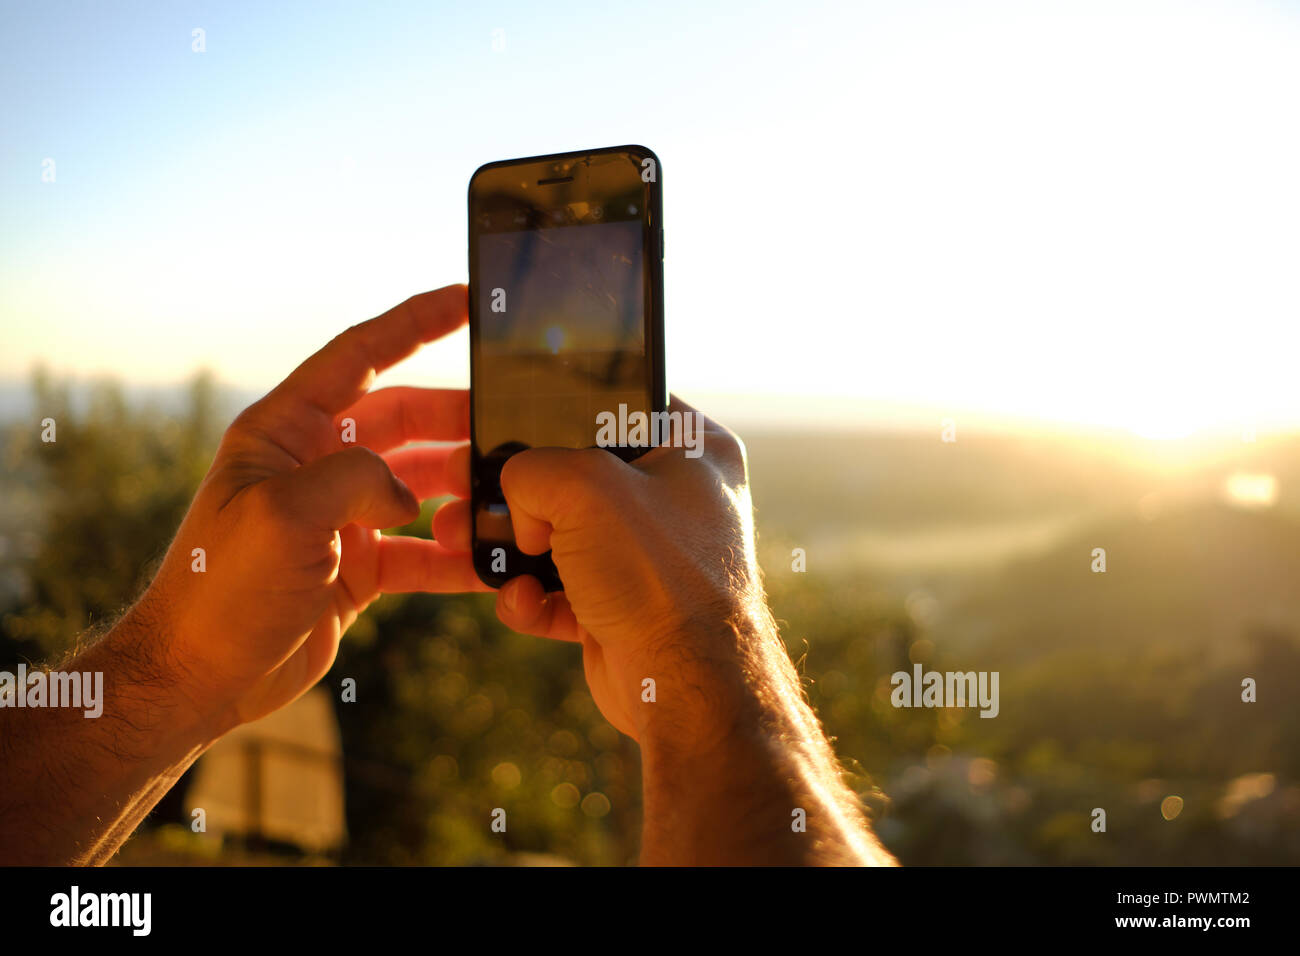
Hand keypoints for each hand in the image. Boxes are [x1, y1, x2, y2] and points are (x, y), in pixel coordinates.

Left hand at [137, 284, 486, 731]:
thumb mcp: (285, 515)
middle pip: (404, 420)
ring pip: (419, 482)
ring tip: (508, 497)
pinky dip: (456, 554)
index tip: (467, 299)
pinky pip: (421, 548)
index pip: (360, 357)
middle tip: (513, 422)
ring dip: (462, 489)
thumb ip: (356, 479)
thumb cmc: (222, 590)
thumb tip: (409, 496)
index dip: (414, 322)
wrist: (201, 677)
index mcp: (285, 432)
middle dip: (457, 419)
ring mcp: (339, 517)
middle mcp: (314, 465)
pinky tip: (491, 561)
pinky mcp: (358, 566)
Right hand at [488, 398, 894, 863]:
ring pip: (558, 536)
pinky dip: (530, 599)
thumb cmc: (657, 574)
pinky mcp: (620, 608)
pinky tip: (520, 603)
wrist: (683, 686)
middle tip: (465, 488)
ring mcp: (646, 557)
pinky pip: (558, 592)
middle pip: (575, 476)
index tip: (509, 416)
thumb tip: (517, 499)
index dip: (562, 409)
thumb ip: (532, 467)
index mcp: (692, 449)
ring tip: (464, 545)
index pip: (620, 404)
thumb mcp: (582, 486)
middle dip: (515, 491)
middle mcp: (674, 499)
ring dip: (509, 546)